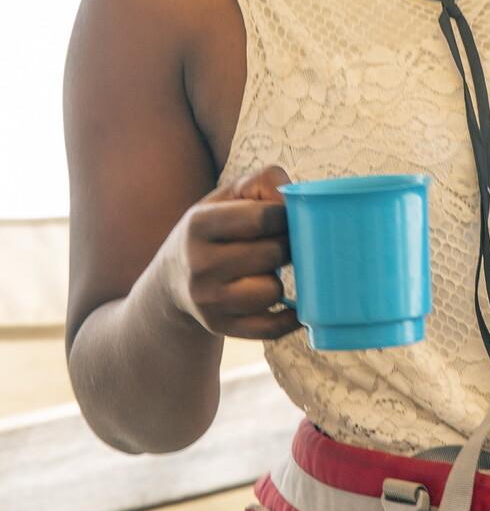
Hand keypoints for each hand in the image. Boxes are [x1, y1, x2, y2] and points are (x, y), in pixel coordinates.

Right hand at [160, 166, 300, 339]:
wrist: (172, 280)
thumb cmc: (214, 229)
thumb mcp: (228, 195)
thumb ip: (265, 182)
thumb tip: (294, 205)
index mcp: (199, 224)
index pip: (265, 217)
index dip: (283, 216)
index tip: (281, 219)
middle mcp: (199, 265)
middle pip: (274, 253)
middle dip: (285, 246)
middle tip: (276, 244)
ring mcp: (209, 301)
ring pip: (273, 290)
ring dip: (277, 279)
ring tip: (263, 271)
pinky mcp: (221, 327)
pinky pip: (272, 328)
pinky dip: (289, 318)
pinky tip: (292, 306)